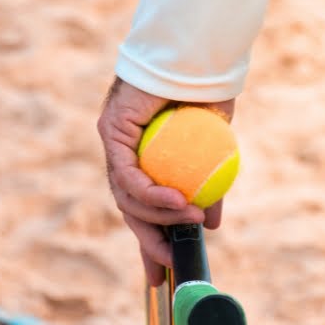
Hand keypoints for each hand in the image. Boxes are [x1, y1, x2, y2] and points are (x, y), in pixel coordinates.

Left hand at [97, 77, 233, 285]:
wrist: (197, 55)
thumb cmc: (206, 94)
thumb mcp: (213, 152)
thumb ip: (207, 186)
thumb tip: (210, 223)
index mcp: (144, 160)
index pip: (141, 206)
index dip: (151, 239)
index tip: (163, 269)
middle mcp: (124, 153)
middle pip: (128, 207)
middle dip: (146, 240)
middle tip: (167, 264)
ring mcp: (114, 142)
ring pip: (125, 195)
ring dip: (158, 214)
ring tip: (190, 217)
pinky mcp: (111, 130)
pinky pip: (128, 174)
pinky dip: (152, 193)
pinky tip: (176, 201)